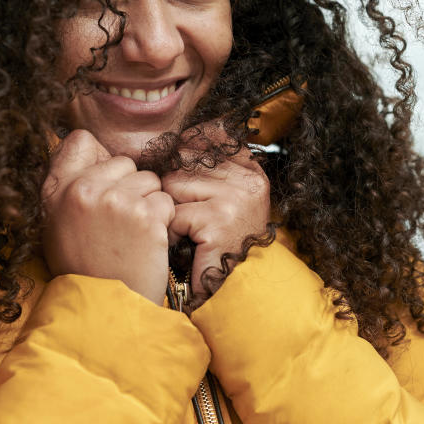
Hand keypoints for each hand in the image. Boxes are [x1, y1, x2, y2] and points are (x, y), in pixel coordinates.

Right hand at [41, 130, 175, 302]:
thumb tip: (90, 147)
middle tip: (120, 222)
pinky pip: (164, 201)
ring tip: (132, 234)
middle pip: (124, 162)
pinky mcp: (146, 216)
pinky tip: (146, 242)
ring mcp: (117, 201)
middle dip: (129, 186)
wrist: (104, 308)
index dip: (99, 158)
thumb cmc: (83, 266)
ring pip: (149, 180)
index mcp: (58, 189)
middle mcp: (85, 189)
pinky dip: (162, 221)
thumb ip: (67, 186)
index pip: (81, 140)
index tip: (104, 182)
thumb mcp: (56, 223)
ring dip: (148, 203)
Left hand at [161, 124, 270, 299]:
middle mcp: (247, 179)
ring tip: (192, 232)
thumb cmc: (228, 243)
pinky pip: (173, 214)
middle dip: (175, 192)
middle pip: (183, 163)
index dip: (187, 151)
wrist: (242, 289)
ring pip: (172, 187)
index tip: (187, 169)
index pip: (209, 134)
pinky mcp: (217, 219)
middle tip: (193, 219)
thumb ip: (211, 166)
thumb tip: (181, 135)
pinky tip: (191, 245)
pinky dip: (173, 232)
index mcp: (250, 170)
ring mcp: (234, 197)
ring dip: (172, 212)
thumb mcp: (228, 197)